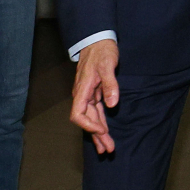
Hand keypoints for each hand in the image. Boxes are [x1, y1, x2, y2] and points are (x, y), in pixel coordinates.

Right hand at [71, 39, 118, 153]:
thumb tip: (111, 104)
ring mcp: (88, 95)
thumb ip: (110, 84)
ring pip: (92, 118)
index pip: (78, 114)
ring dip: (99, 133)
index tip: (102, 131)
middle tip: (108, 149)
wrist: (99, 40)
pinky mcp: (95, 93)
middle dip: (97, 136)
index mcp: (82, 89)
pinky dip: (100, 123)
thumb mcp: (108, 65)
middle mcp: (82, 95)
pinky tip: (104, 133)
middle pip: (86, 120)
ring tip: (107, 148)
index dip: (88, 125)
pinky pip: (96, 112)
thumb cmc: (102, 51)